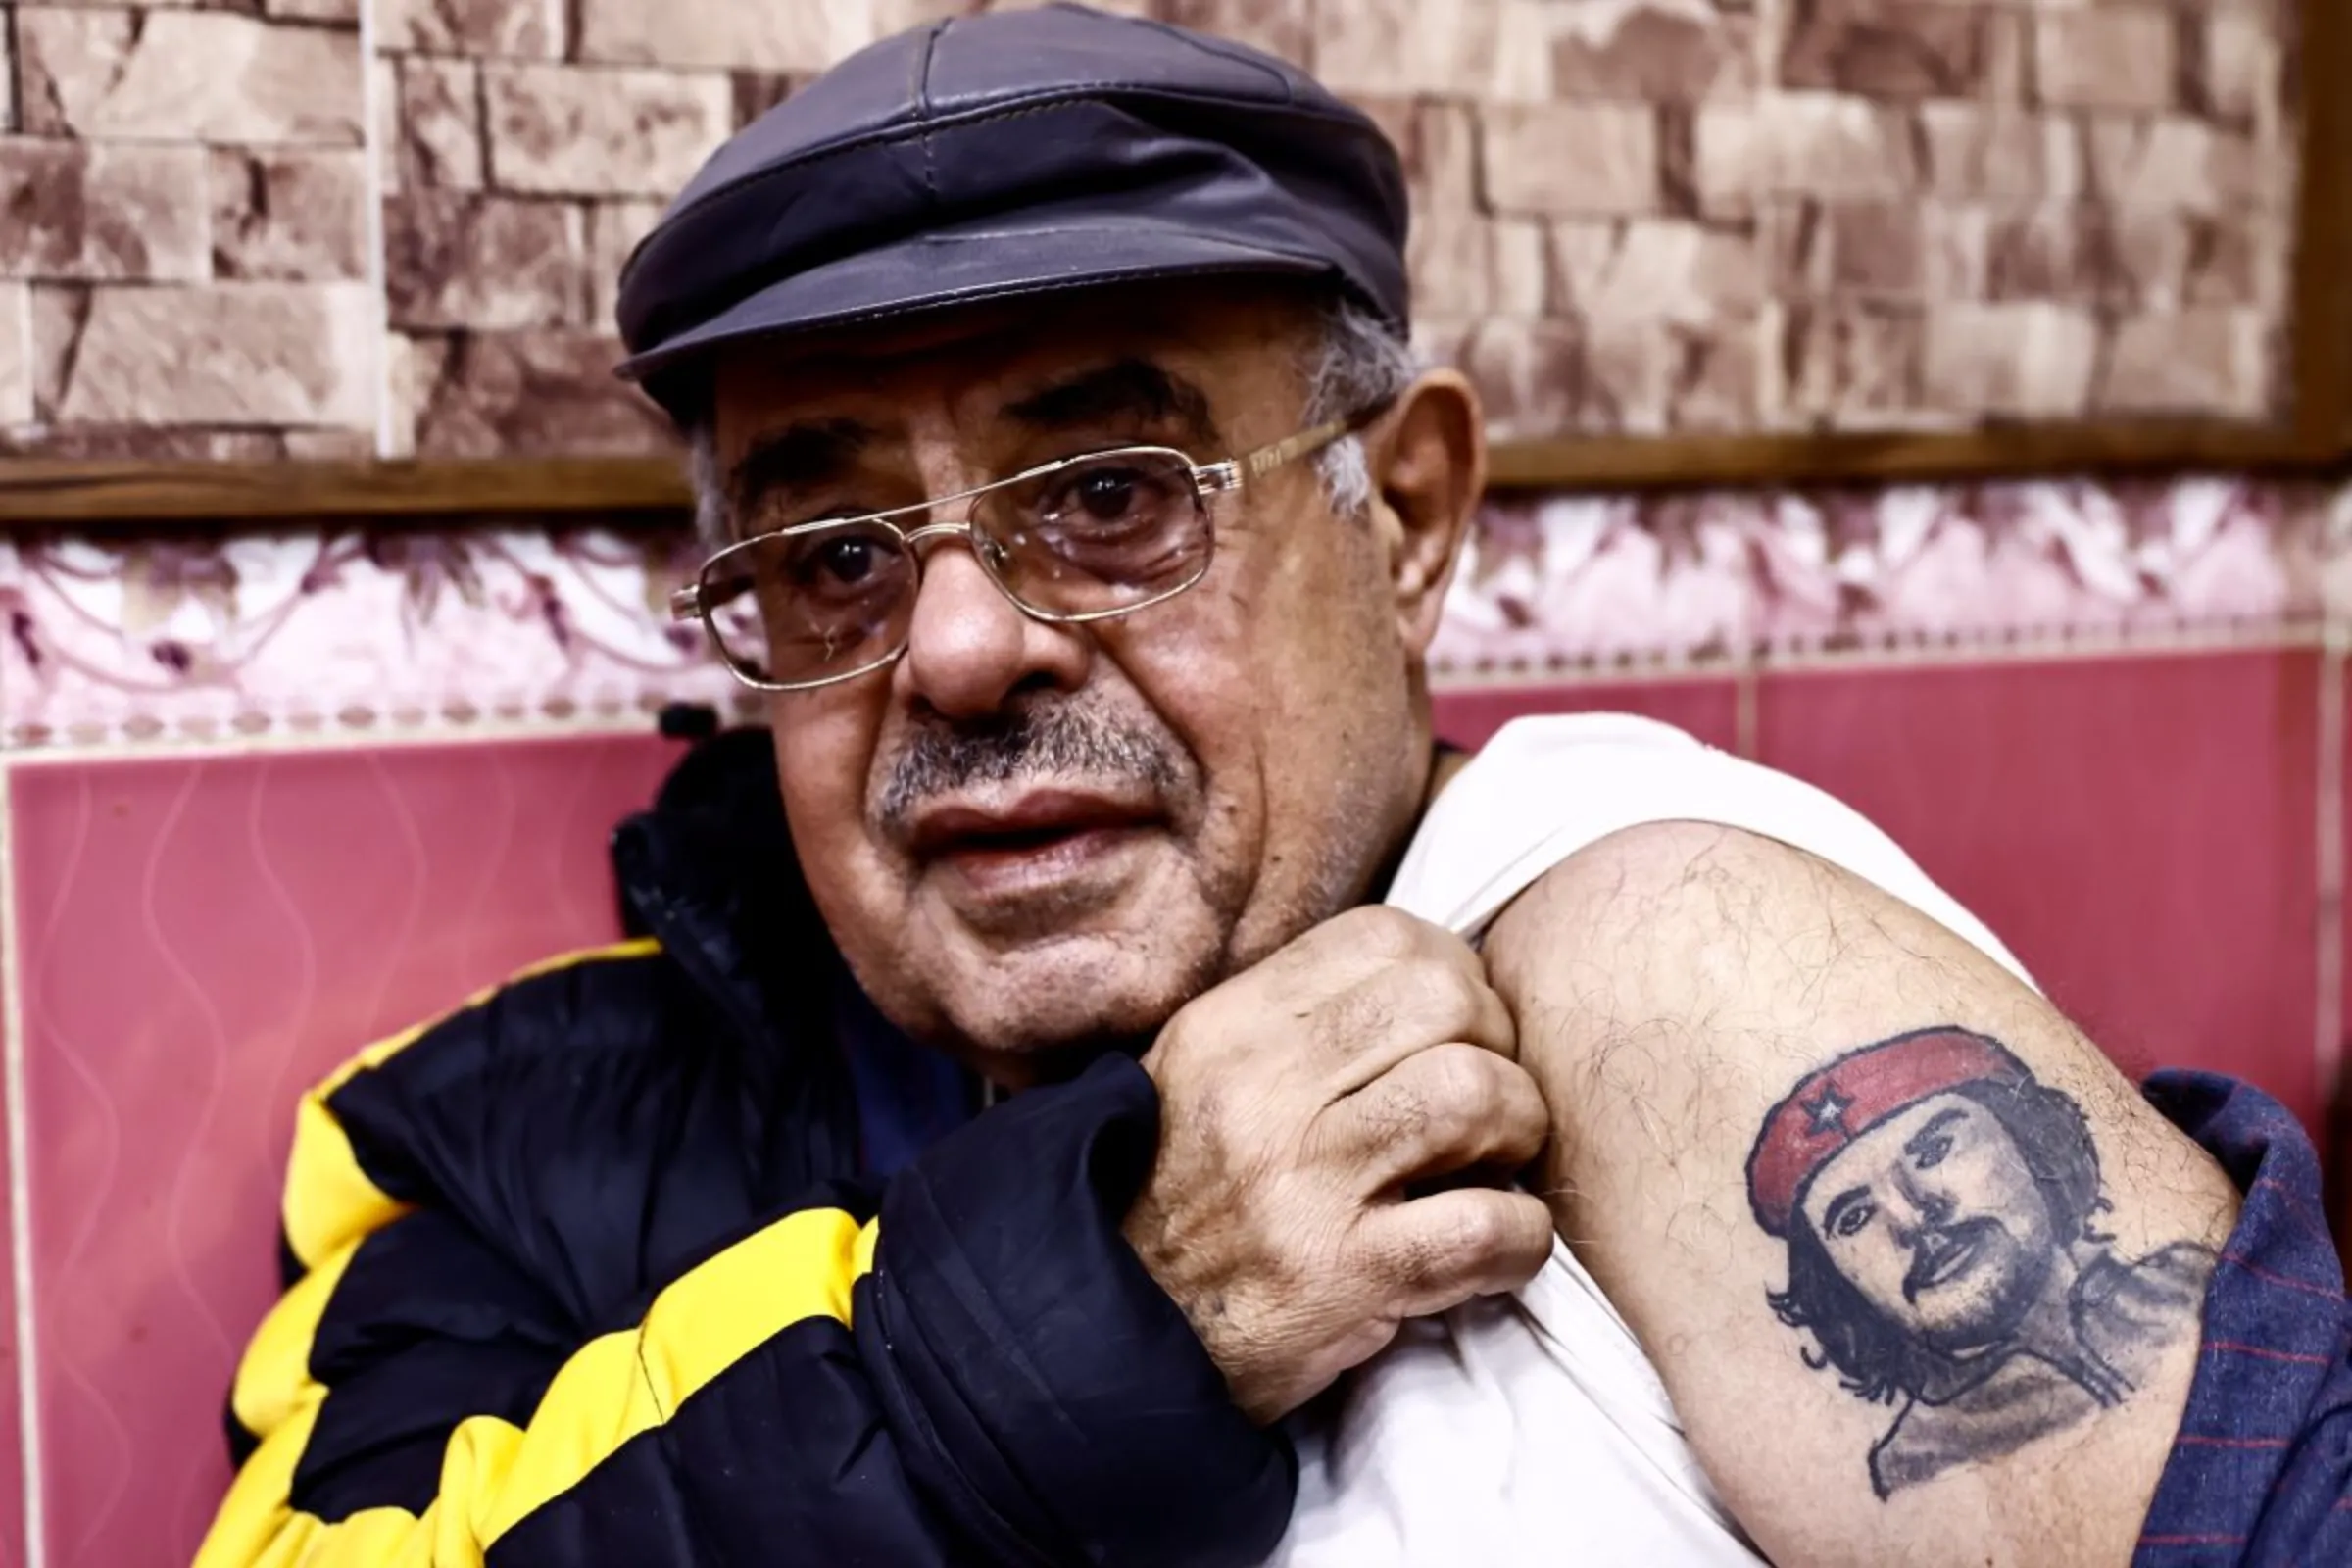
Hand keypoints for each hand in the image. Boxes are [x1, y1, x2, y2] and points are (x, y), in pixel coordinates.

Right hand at [1123, 906, 1553, 1424]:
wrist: (1110, 1343)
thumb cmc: (1174, 1208)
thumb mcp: (1195, 1079)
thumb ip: (1291, 1022)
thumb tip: (1426, 979)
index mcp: (1228, 1029)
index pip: (1383, 938)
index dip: (1452, 971)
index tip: (1459, 1026)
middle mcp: (1260, 1093)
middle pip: (1445, 999)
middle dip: (1499, 1044)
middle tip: (1488, 1100)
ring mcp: (1300, 1185)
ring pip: (1475, 1094)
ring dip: (1520, 1129)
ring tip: (1496, 1165)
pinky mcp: (1339, 1279)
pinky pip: (1484, 1228)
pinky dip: (1523, 1236)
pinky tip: (1502, 1245)